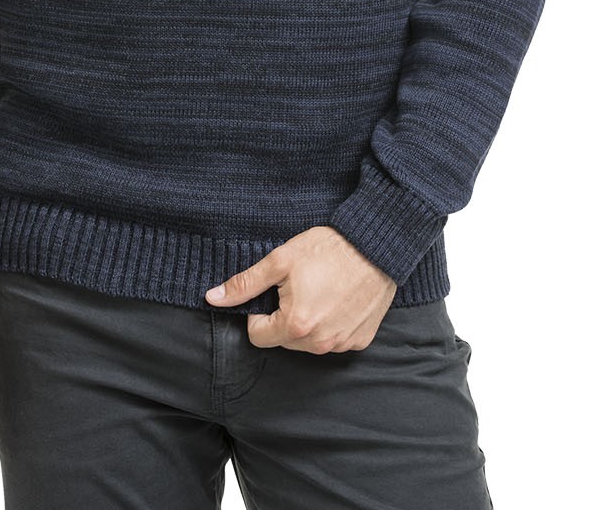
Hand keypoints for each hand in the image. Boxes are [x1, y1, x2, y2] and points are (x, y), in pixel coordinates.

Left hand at [205, 225, 396, 353]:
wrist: (377, 246)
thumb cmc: (329, 249)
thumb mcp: (280, 260)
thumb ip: (245, 284)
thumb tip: (212, 298)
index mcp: (295, 325)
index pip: (258, 336)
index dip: (259, 313)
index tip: (274, 292)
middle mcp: (319, 343)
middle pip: (283, 339)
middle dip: (284, 317)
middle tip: (299, 286)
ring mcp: (342, 344)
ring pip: (308, 342)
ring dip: (308, 322)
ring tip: (320, 290)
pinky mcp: (360, 341)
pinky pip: (335, 340)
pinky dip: (332, 324)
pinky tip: (339, 299)